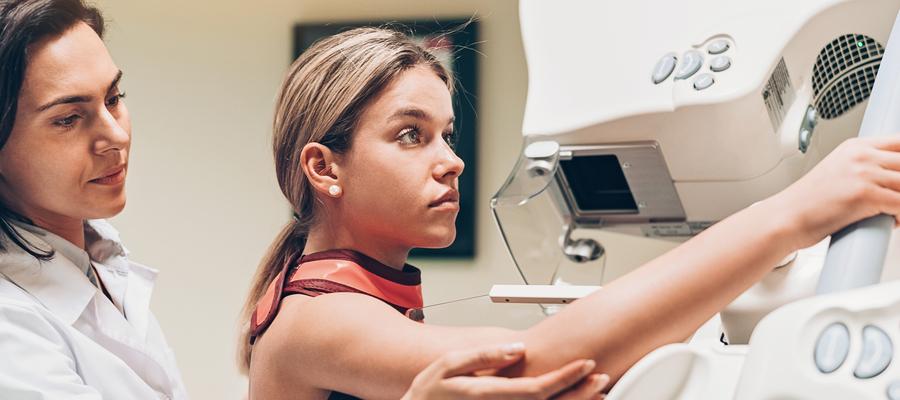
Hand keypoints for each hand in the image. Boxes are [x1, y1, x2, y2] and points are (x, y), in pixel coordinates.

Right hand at [401, 343, 608, 399]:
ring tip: (596, 390)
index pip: (539, 389)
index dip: (567, 377)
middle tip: (602, 378)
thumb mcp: (448, 365)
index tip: (586, 364)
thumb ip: (483, 356)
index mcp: (490, 395)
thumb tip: (516, 348)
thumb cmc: (429, 393)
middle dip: (580, 393)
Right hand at [768, 136, 899, 248]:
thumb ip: (864, 167)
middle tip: (897, 196)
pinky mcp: (865, 195)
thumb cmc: (808, 202)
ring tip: (896, 211)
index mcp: (855, 147)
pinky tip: (893, 221)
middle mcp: (861, 155)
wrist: (786, 217)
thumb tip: (891, 178)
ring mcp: (864, 173)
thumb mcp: (837, 172)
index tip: (899, 177)